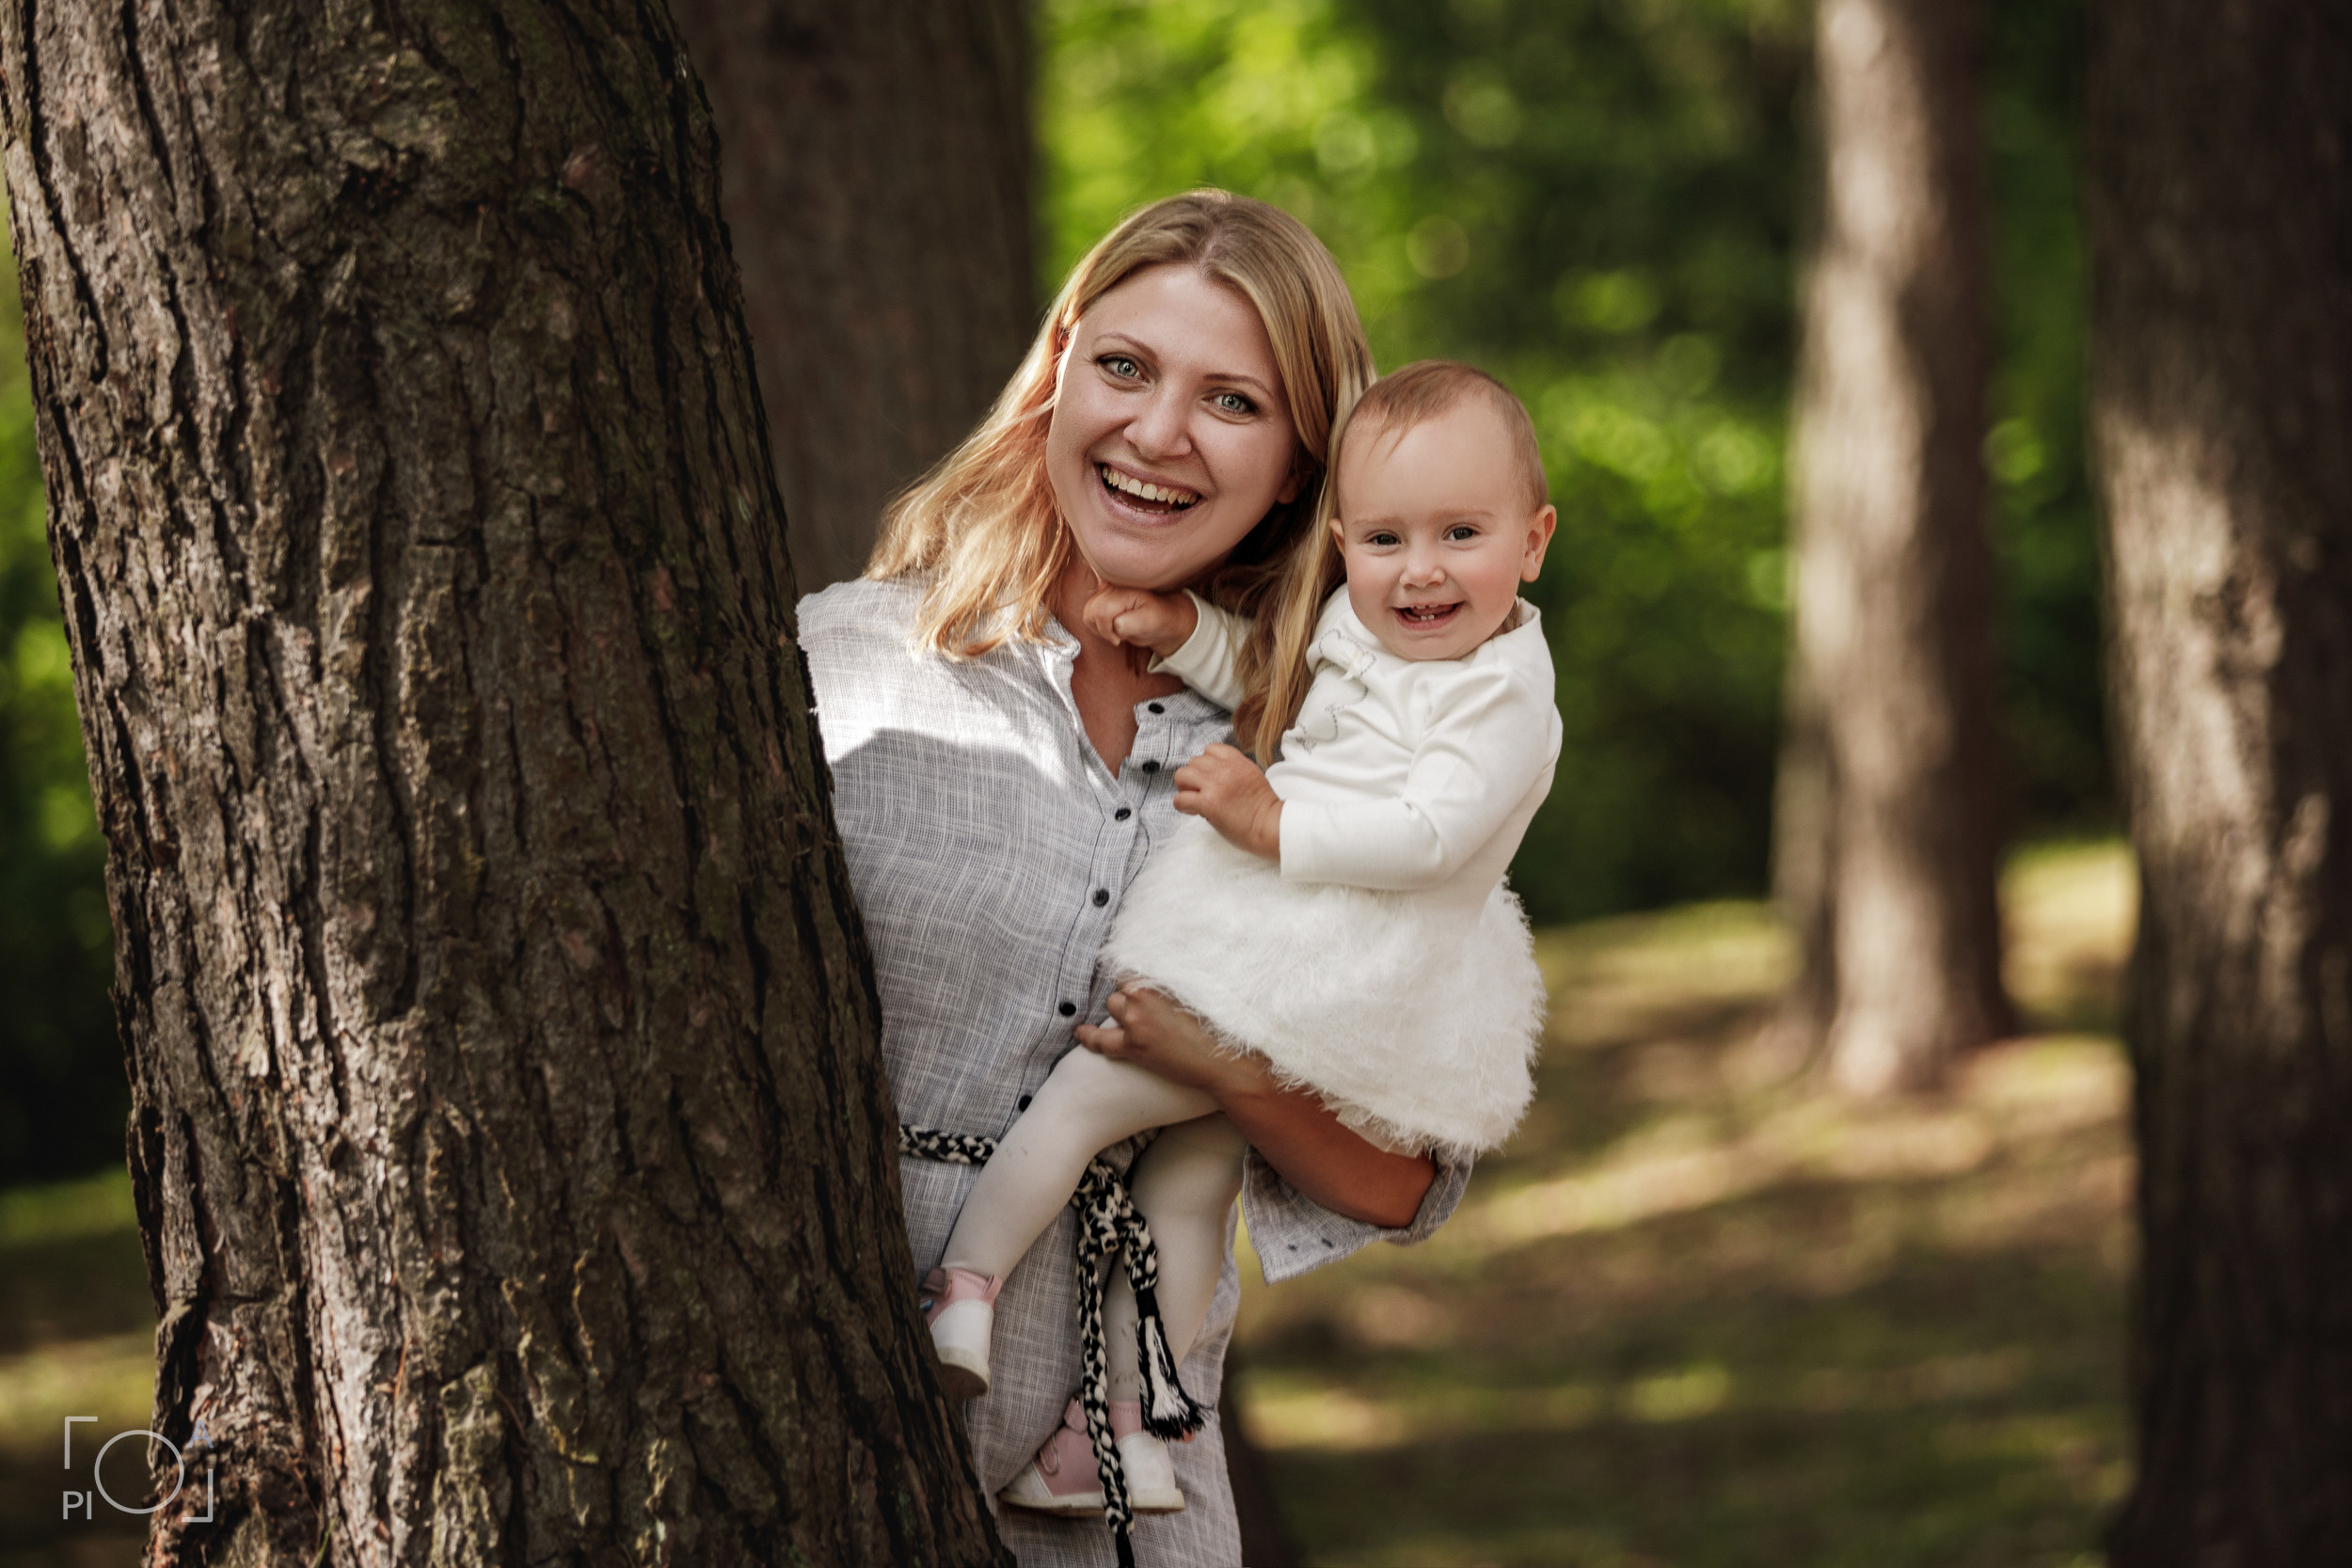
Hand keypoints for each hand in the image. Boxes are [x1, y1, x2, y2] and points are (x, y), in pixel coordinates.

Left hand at [1075, 985, 1272, 1102]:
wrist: (1224, 1059)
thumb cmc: (1218, 1024)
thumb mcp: (1197, 991)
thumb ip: (1172, 982)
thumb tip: (1162, 976)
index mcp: (1158, 980)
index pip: (1131, 971)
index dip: (1135, 981)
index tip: (1138, 985)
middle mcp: (1142, 997)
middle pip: (1121, 988)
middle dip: (1130, 997)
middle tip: (1151, 1009)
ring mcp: (1135, 1022)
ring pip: (1113, 1006)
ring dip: (1121, 1012)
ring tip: (1141, 1021)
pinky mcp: (1134, 1047)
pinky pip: (1100, 1040)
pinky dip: (1089, 1036)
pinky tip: (1080, 1032)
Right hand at [1081, 585, 1196, 655]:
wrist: (1162, 617)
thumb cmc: (1159, 618)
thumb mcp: (1150, 622)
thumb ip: (1130, 624)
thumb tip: (1115, 625)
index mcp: (1124, 589)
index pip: (1101, 612)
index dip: (1107, 630)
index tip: (1119, 638)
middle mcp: (1112, 585)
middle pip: (1091, 612)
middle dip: (1103, 629)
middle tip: (1120, 634)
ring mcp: (1105, 591)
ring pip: (1088, 614)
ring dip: (1100, 628)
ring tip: (1118, 630)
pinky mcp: (1102, 598)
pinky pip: (1089, 614)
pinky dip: (1098, 625)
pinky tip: (1113, 626)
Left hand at [1173, 743, 1281, 860]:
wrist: (1270, 826)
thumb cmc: (1263, 808)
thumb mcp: (1252, 777)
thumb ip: (1232, 772)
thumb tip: (1210, 780)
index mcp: (1238, 762)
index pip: (1211, 749)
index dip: (1206, 764)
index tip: (1210, 778)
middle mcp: (1225, 769)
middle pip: (1193, 761)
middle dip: (1194, 776)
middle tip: (1200, 792)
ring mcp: (1215, 785)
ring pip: (1182, 775)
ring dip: (1185, 787)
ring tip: (1194, 799)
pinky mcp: (1208, 803)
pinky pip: (1180, 798)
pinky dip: (1182, 805)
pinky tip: (1193, 811)